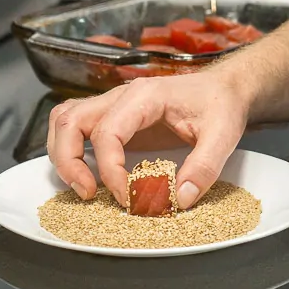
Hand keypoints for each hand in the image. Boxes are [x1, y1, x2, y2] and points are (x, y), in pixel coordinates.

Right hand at [47, 70, 248, 208]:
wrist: (225, 89)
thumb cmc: (220, 105)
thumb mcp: (223, 134)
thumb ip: (205, 166)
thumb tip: (180, 199)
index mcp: (146, 96)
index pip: (108, 132)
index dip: (110, 170)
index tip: (129, 198)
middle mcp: (122, 96)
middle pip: (71, 121)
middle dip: (70, 161)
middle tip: (88, 194)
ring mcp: (114, 105)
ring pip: (65, 119)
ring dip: (63, 154)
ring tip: (83, 186)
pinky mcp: (115, 117)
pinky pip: (77, 124)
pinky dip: (71, 148)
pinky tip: (89, 173)